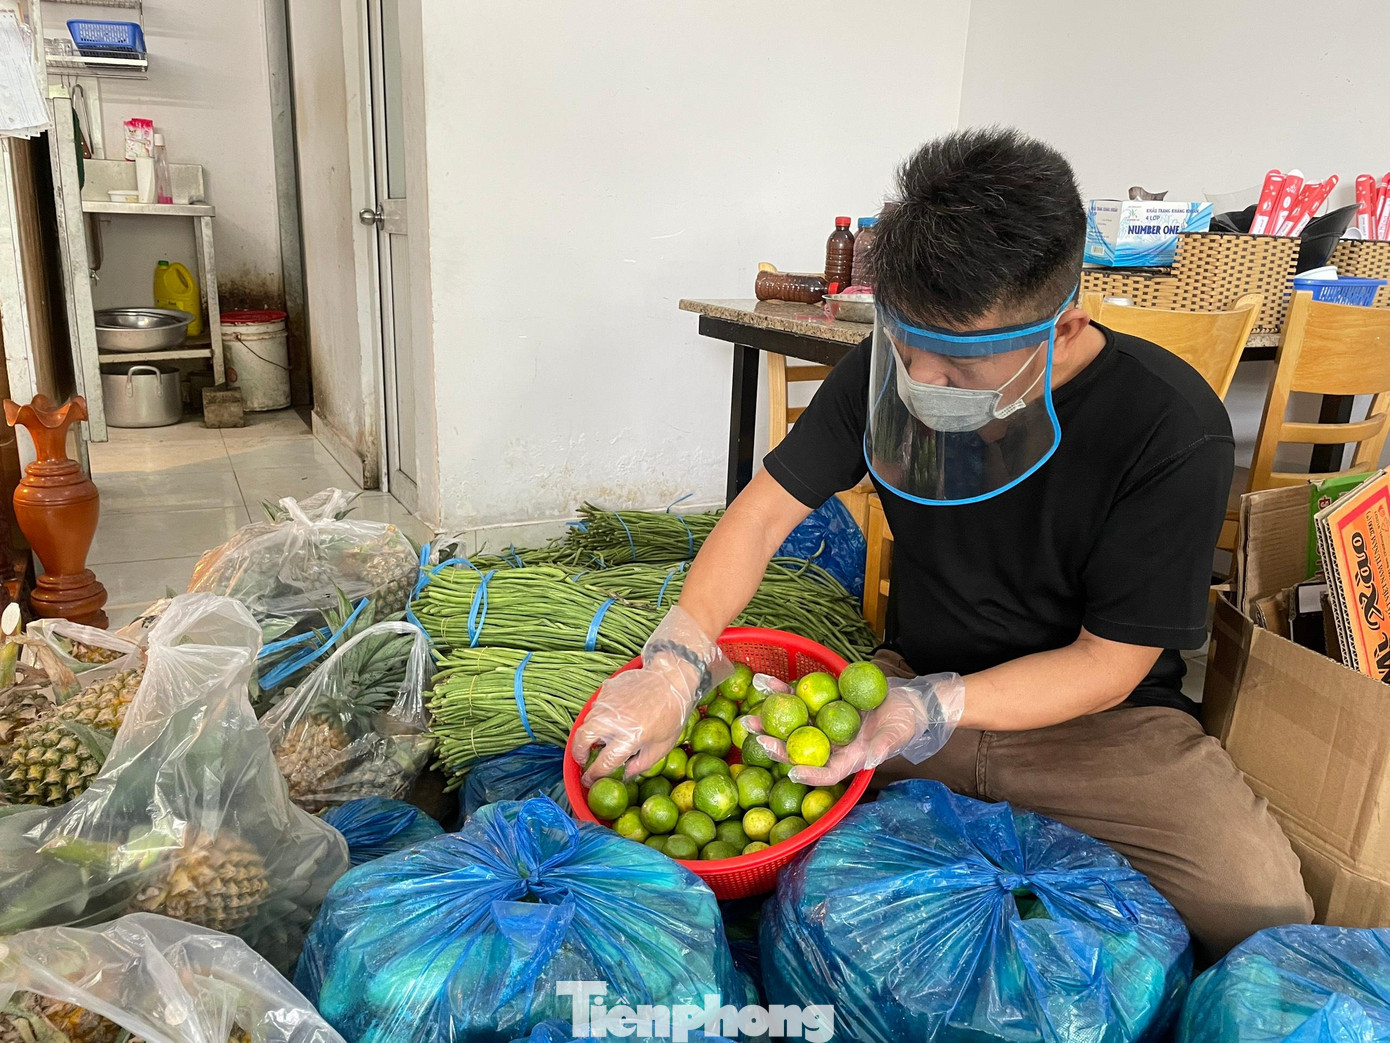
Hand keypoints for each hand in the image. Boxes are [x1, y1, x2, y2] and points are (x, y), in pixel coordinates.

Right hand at [571, 606, 729, 784]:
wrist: (672, 679)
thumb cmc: (671, 715)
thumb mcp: (661, 746)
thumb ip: (641, 765)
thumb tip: (624, 776)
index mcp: (630, 737)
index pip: (603, 762)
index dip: (594, 775)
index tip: (589, 780)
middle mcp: (613, 720)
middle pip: (582, 739)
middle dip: (578, 753)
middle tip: (582, 758)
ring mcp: (607, 702)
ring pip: (586, 721)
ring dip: (588, 734)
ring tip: (600, 739)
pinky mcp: (606, 689)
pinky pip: (596, 707)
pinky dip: (599, 716)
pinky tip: (613, 718)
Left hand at [742, 673, 963, 786]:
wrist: (907, 700)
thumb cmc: (906, 721)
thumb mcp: (900, 733)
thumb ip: (885, 746)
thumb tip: (872, 757)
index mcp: (849, 759)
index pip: (827, 773)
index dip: (810, 775)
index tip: (792, 772)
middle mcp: (831, 745)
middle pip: (800, 749)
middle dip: (776, 746)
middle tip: (757, 737)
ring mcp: (823, 724)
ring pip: (792, 724)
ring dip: (770, 719)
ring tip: (748, 714)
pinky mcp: (820, 703)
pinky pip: (797, 698)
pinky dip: (781, 691)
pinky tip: (763, 682)